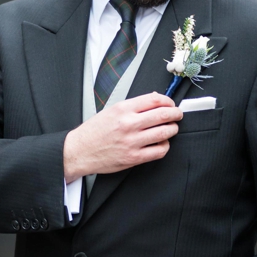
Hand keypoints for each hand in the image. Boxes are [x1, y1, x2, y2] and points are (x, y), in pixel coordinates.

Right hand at [63, 92, 181, 181]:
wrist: (78, 151)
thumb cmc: (94, 131)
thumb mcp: (111, 110)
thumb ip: (134, 105)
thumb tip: (155, 98)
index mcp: (123, 109)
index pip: (155, 99)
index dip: (168, 101)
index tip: (171, 104)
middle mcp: (129, 124)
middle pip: (163, 115)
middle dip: (176, 114)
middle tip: (178, 115)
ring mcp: (132, 142)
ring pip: (164, 133)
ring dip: (173, 129)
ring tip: (172, 128)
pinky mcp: (133, 158)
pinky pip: (159, 151)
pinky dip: (165, 146)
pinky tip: (162, 143)